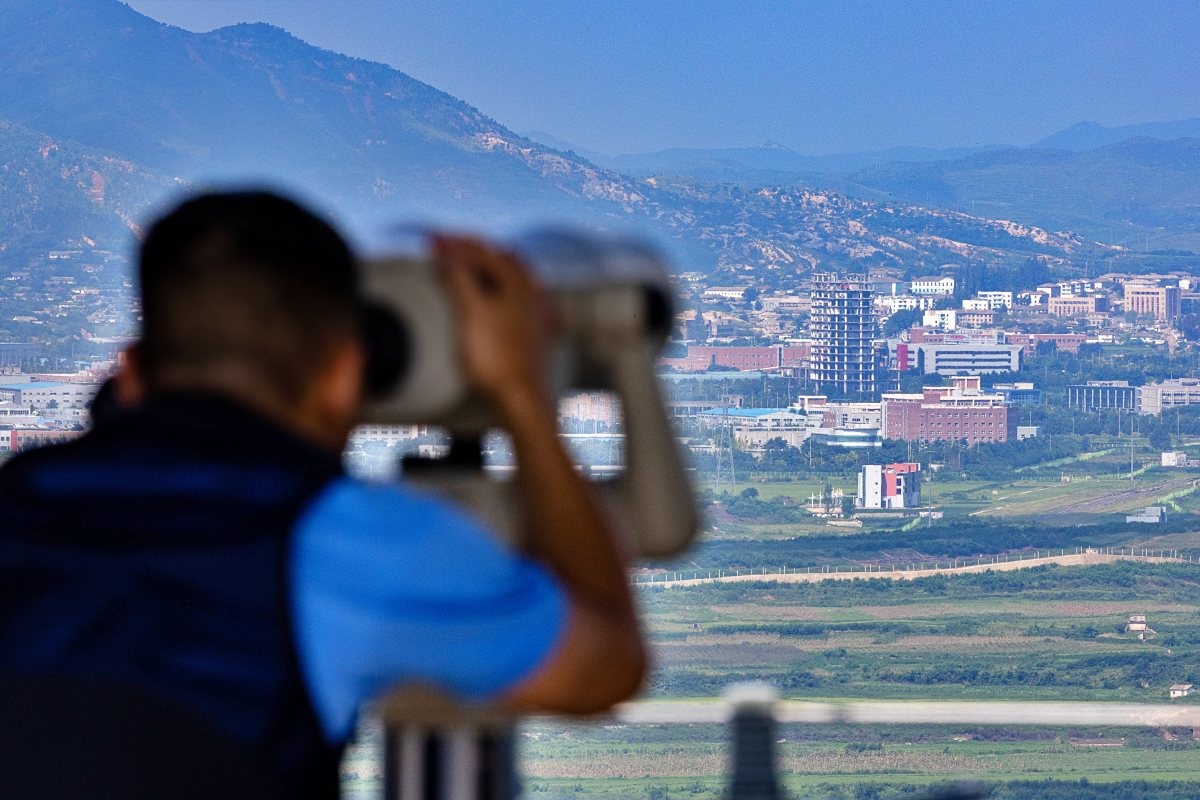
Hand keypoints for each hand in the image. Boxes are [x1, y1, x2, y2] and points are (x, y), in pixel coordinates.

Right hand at [435, 235, 556, 418]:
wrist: (521, 400)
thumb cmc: (498, 359)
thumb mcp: (470, 311)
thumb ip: (458, 278)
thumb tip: (447, 254)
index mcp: (519, 282)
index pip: (482, 251)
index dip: (454, 243)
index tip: (433, 239)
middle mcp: (534, 293)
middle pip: (502, 259)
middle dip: (473, 250)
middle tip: (449, 245)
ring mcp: (538, 314)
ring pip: (513, 277)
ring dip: (489, 267)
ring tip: (471, 263)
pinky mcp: (536, 334)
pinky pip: (518, 299)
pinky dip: (501, 288)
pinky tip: (498, 297)